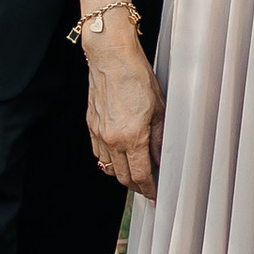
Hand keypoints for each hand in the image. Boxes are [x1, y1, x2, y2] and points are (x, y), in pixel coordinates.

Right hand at [85, 25, 163, 198]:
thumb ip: (160, 139)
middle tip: (149, 187)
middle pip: (123, 177)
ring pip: (109, 167)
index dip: (149, 189)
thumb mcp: (159, 109)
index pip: (140, 176)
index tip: (156, 196)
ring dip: (123, 174)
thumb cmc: (138, 77)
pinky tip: (121, 156)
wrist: (111, 57)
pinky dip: (110, 160)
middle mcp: (111, 140)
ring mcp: (98, 133)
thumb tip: (162, 160)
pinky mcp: (91, 125)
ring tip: (137, 173)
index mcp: (132, 137)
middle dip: (137, 186)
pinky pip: (99, 153)